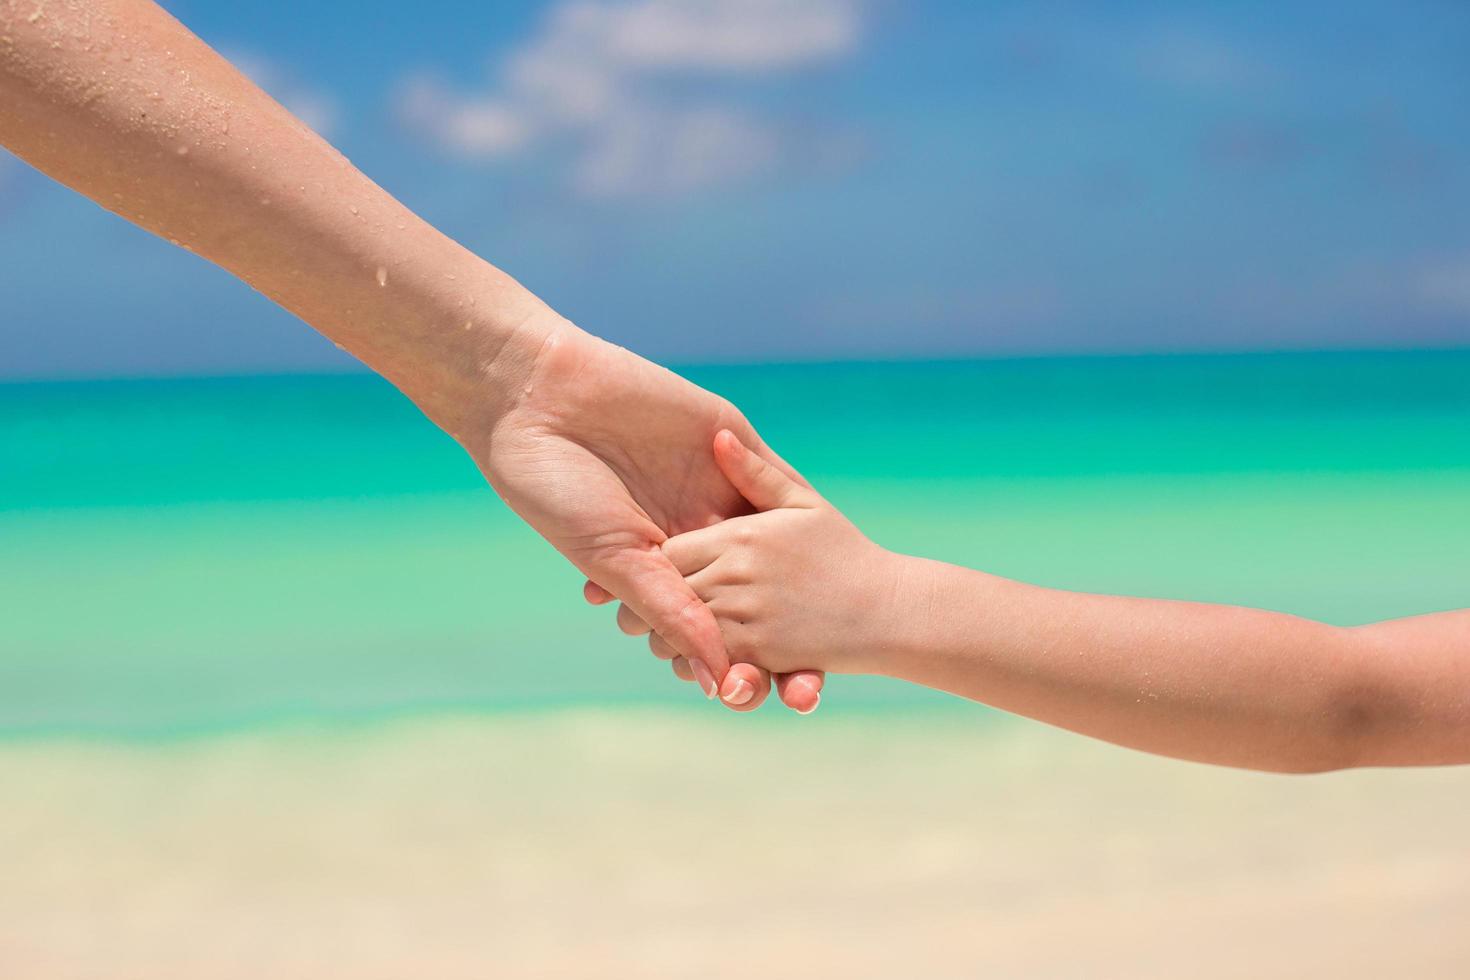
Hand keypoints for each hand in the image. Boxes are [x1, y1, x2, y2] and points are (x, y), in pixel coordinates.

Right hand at [472, 316, 824, 711]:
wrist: (536, 399)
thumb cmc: (556, 488)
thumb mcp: (616, 559)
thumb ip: (671, 612)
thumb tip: (716, 677)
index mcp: (659, 564)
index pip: (710, 621)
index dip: (737, 662)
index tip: (759, 702)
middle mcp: (692, 528)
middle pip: (752, 593)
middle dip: (781, 642)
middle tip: (807, 694)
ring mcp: (713, 483)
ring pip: (773, 541)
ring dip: (802, 586)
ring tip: (828, 642)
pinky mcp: (727, 439)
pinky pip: (775, 476)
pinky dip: (800, 510)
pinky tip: (826, 549)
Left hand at [652, 430, 901, 687]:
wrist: (888, 610)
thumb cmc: (845, 553)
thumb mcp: (803, 504)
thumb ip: (754, 474)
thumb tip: (718, 435)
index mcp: (740, 536)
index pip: (668, 553)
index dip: (663, 566)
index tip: (673, 572)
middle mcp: (736, 574)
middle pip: (667, 593)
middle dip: (661, 603)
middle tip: (662, 606)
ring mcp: (746, 616)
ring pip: (678, 631)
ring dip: (674, 636)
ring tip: (684, 631)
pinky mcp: (758, 654)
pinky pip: (706, 660)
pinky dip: (699, 661)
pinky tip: (710, 654)